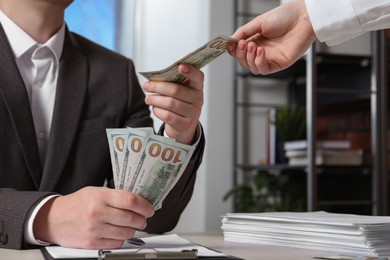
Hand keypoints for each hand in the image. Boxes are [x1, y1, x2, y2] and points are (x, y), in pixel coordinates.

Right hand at [33, 187, 153, 248]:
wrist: (53, 219)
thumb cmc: (76, 204)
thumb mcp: (95, 191)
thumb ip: (115, 195)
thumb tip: (138, 201)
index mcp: (100, 196)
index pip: (130, 200)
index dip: (145, 205)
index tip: (149, 209)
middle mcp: (98, 212)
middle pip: (131, 218)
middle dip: (142, 220)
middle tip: (143, 219)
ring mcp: (95, 229)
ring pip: (126, 233)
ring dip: (132, 230)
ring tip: (130, 226)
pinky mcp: (92, 243)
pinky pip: (116, 243)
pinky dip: (121, 239)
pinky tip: (117, 233)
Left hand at [143, 64, 203, 144]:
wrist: (184, 127)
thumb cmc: (180, 104)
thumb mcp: (181, 93)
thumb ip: (172, 83)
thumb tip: (153, 80)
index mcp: (197, 87)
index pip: (198, 77)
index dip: (190, 71)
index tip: (180, 66)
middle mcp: (198, 100)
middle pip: (176, 90)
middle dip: (158, 87)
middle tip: (146, 86)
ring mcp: (193, 113)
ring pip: (170, 103)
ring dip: (155, 99)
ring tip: (148, 98)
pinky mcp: (184, 124)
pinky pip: (168, 115)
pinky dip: (158, 111)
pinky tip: (155, 108)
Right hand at [228, 0, 315, 74]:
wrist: (303, 18)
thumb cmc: (285, 16)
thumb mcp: (258, 22)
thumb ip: (243, 32)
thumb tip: (230, 40)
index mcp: (257, 41)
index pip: (240, 51)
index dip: (234, 50)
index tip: (229, 45)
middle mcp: (262, 51)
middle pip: (244, 61)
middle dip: (240, 54)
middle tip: (242, 44)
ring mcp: (270, 58)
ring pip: (252, 68)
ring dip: (249, 59)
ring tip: (252, 46)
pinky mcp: (279, 64)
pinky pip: (264, 70)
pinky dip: (259, 62)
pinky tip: (261, 52)